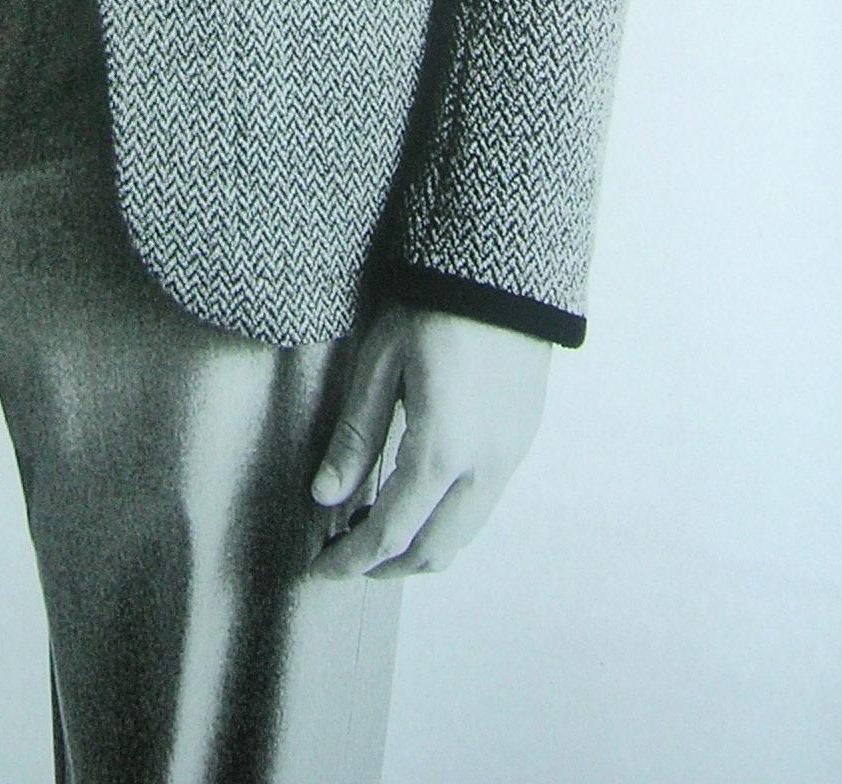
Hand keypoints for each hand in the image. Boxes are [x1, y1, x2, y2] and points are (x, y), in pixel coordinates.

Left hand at [308, 301, 551, 576]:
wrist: (504, 274)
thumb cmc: (434, 309)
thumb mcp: (381, 362)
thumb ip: (355, 435)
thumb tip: (324, 495)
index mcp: (440, 451)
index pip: (390, 533)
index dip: (352, 559)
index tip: (321, 567)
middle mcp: (482, 469)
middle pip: (432, 550)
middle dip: (385, 566)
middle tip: (346, 556)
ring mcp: (509, 459)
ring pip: (463, 535)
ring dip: (418, 547)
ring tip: (377, 528)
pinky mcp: (521, 443)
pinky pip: (483, 506)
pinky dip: (446, 521)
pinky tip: (419, 496)